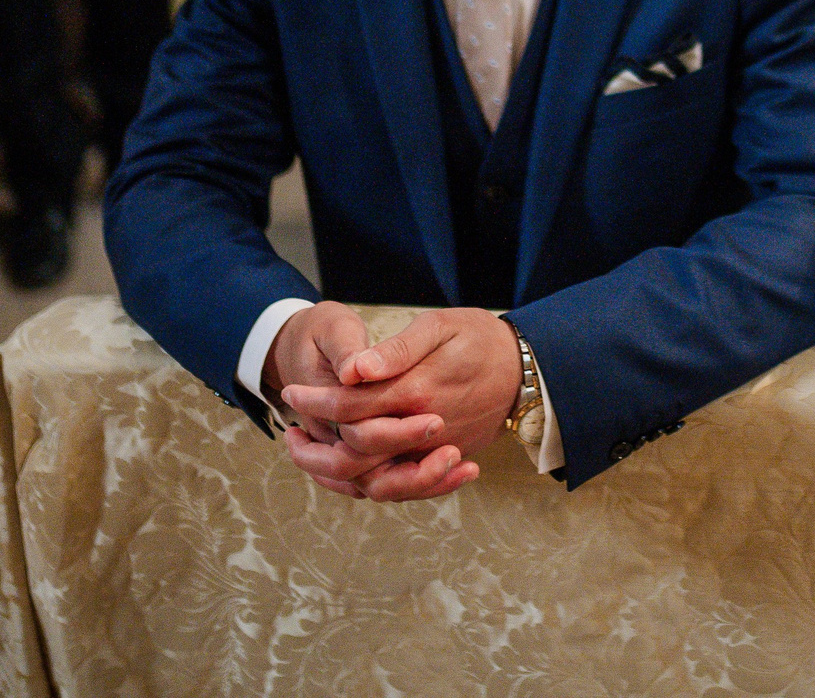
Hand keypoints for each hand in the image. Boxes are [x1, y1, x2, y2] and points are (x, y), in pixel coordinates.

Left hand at [278, 307, 521, 501]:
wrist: (526, 369)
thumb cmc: (480, 338)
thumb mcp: (440, 327)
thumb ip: (397, 350)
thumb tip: (355, 369)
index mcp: (418, 392)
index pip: (352, 407)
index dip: (316, 400)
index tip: (290, 392)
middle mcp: (425, 432)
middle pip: (356, 457)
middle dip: (316, 449)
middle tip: (288, 433)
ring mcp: (435, 453)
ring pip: (375, 483)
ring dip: (335, 475)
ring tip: (308, 456)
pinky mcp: (442, 461)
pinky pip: (398, 487)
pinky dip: (365, 483)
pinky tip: (343, 469)